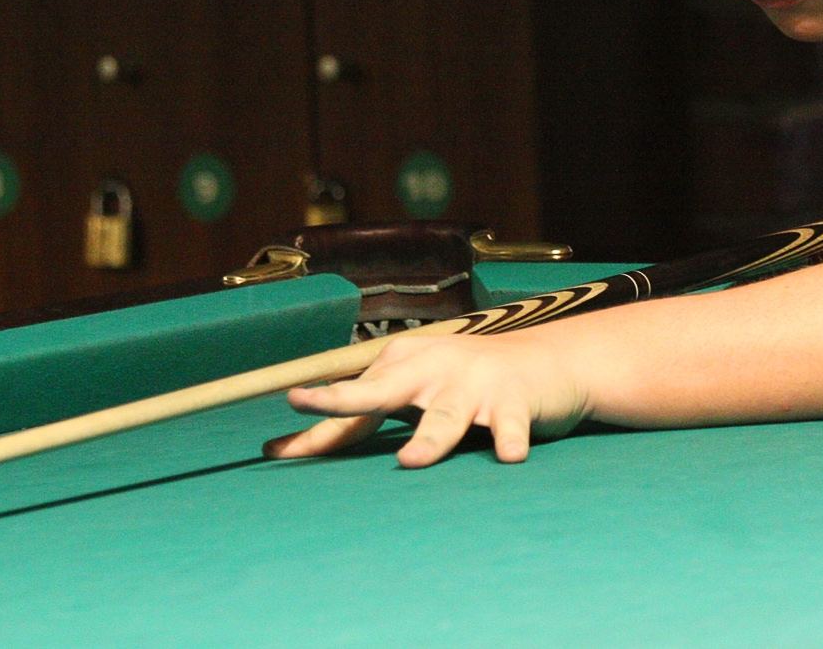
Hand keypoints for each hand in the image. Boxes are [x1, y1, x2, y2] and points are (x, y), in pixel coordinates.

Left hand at [263, 332, 593, 467]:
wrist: (549, 362)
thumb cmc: (465, 384)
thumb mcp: (414, 393)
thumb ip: (362, 420)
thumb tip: (290, 446)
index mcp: (403, 365)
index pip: (352, 402)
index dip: (314, 428)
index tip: (274, 454)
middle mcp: (434, 369)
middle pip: (383, 391)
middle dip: (345, 400)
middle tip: (311, 403)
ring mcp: (475, 383)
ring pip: (445, 416)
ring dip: (429, 439)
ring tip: (411, 461)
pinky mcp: (516, 399)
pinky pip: (510, 425)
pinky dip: (510, 440)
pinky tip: (509, 456)